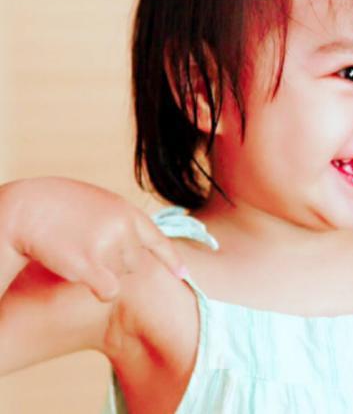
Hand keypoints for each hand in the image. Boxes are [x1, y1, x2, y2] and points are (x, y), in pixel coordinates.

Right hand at [0, 177, 186, 301]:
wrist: (26, 208)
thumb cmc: (57, 205)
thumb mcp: (98, 204)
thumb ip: (120, 222)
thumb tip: (137, 246)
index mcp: (128, 211)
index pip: (158, 240)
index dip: (171, 260)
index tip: (183, 275)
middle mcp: (125, 227)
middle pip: (136, 264)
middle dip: (117, 264)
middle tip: (89, 249)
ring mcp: (109, 245)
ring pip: (121, 277)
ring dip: (104, 274)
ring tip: (79, 253)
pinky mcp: (91, 265)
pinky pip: (110, 291)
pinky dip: (100, 290)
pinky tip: (82, 277)